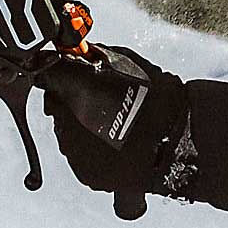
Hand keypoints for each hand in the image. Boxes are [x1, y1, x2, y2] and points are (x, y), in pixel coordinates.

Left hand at [42, 46, 195, 216]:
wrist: (176, 140)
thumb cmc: (156, 100)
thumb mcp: (123, 61)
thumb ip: (95, 56)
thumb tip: (80, 52)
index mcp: (72, 93)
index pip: (51, 84)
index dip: (66, 83)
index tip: (78, 84)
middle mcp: (66, 125)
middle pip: (59, 112)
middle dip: (75, 108)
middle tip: (103, 106)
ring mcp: (75, 154)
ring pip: (69, 137)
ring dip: (83, 132)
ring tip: (114, 128)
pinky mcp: (86, 175)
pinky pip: (82, 159)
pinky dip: (93, 153)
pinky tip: (114, 147)